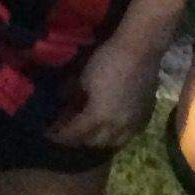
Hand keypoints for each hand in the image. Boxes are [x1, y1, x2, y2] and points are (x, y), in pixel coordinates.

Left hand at [52, 31, 163, 149]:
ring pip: (113, 143)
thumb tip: (63, 100)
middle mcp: (116, 127)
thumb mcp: (82, 76)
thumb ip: (71, 92)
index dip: (60, 135)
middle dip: (78, 139)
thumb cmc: (107, 60)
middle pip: (93, 142)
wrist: (139, 51)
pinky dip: (116, 136)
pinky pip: (128, 136)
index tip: (49, 133)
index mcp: (98, 117)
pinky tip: (110, 127)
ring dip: (98, 140)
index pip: (74, 134)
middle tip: (67, 129)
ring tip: (88, 131)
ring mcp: (133, 125)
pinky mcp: (144, 118)